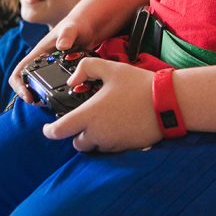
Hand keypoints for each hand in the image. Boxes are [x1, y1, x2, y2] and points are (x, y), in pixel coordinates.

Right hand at [9, 17, 95, 101]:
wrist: (88, 26)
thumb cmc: (77, 24)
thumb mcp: (72, 28)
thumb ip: (67, 35)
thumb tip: (61, 46)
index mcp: (38, 54)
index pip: (18, 72)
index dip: (18, 86)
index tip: (28, 96)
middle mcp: (42, 63)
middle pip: (27, 84)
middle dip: (30, 96)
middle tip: (42, 104)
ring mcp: (52, 69)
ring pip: (40, 88)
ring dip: (42, 98)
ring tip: (52, 105)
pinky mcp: (62, 73)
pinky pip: (55, 88)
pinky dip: (57, 95)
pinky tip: (66, 100)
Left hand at [42, 58, 160, 152]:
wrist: (167, 102)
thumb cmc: (138, 84)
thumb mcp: (110, 67)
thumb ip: (86, 68)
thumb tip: (73, 80)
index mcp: (89, 115)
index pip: (59, 131)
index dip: (49, 130)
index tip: (47, 127)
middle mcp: (98, 134)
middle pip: (77, 142)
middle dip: (77, 132)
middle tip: (85, 117)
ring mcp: (112, 143)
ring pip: (94, 146)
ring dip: (94, 137)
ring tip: (105, 118)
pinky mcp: (125, 148)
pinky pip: (110, 148)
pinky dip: (109, 139)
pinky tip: (119, 123)